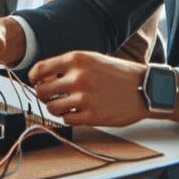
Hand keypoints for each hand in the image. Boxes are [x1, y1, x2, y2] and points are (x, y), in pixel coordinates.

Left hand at [28, 51, 151, 126]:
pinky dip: (70, 117)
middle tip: (52, 96)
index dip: (34, 78)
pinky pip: (67, 120)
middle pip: (42, 91)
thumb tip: (42, 77)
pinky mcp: (92, 116)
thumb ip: (68, 66)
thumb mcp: (92, 59)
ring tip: (68, 104)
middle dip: (44, 95)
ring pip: (52, 108)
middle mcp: (78, 78)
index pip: (39, 70)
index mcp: (76, 59)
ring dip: (56, 107)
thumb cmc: (118, 73)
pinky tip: (79, 111)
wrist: (144, 88)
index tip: (36, 83)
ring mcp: (84, 98)